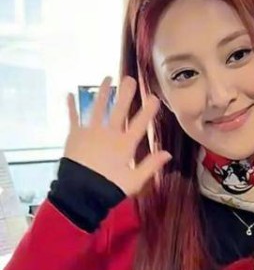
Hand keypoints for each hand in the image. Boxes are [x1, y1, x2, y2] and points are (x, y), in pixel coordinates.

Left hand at [64, 75, 170, 196]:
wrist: (81, 191)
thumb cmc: (110, 188)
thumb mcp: (135, 180)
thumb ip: (151, 165)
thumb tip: (168, 153)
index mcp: (125, 144)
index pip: (140, 123)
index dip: (148, 110)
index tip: (154, 97)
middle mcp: (109, 133)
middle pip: (119, 109)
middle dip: (126, 93)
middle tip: (129, 79)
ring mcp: (91, 131)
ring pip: (98, 107)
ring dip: (103, 92)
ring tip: (106, 78)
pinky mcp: (75, 135)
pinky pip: (73, 117)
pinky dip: (72, 106)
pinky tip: (70, 94)